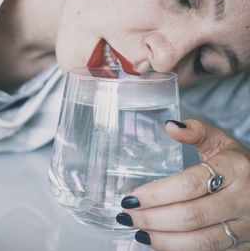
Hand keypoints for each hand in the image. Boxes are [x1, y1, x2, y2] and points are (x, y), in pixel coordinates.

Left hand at [116, 119, 249, 250]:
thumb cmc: (239, 165)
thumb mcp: (222, 143)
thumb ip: (197, 132)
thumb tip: (170, 126)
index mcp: (235, 170)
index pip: (188, 185)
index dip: (156, 194)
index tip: (131, 197)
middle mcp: (243, 200)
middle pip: (190, 216)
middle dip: (152, 219)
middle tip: (127, 216)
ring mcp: (247, 226)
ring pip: (200, 241)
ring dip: (164, 240)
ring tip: (139, 231)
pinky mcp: (246, 245)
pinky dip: (180, 249)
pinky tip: (160, 241)